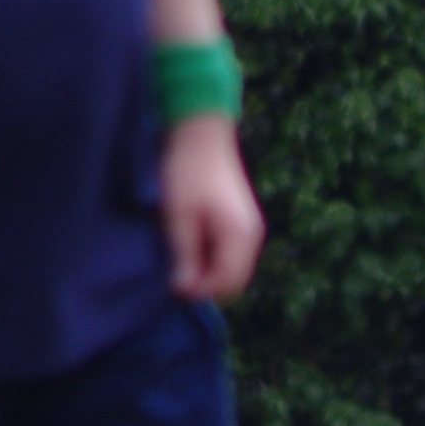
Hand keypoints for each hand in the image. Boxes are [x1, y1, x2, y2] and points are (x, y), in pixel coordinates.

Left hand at [162, 116, 264, 299]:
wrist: (200, 134)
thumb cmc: (187, 171)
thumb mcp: (179, 216)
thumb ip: (185, 254)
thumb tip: (185, 289)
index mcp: (239, 236)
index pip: (225, 282)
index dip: (199, 290)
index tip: (171, 286)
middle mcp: (252, 237)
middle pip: (234, 281)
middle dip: (207, 284)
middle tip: (175, 275)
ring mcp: (250, 229)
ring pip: (233, 269)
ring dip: (210, 272)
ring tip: (182, 260)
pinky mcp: (242, 222)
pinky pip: (232, 255)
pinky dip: (214, 259)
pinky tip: (192, 247)